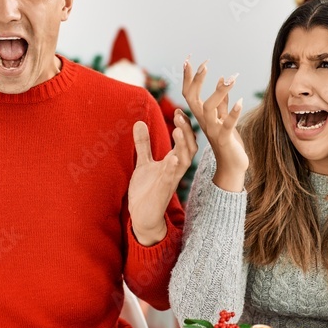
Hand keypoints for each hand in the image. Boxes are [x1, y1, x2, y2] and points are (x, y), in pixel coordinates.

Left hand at [127, 111, 196, 245]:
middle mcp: (175, 171)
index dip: (184, 126)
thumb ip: (144, 144)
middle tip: (180, 115)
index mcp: (173, 163)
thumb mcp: (143, 163)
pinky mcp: (162, 193)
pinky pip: (170, 179)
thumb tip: (139, 122)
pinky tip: (173, 158)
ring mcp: (170, 181)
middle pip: (188, 148)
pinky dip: (172, 168)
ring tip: (178, 130)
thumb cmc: (147, 190)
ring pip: (183, 162)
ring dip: (182, 146)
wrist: (143, 216)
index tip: (179, 111)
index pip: (184, 141)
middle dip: (186, 131)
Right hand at [182, 59, 247, 191]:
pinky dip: (233, 112)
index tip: (188, 59)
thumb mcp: (224, 118)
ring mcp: (212, 130)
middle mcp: (203, 121)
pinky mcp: (224, 139)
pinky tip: (240, 100)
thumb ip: (223, 101)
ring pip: (208, 108)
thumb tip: (223, 80)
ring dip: (218, 92)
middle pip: (193, 98)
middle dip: (197, 80)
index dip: (188, 77)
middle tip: (205, 63)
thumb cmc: (228, 141)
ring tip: (230, 78)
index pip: (190, 93)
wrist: (232, 167)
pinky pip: (227, 124)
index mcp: (202, 115)